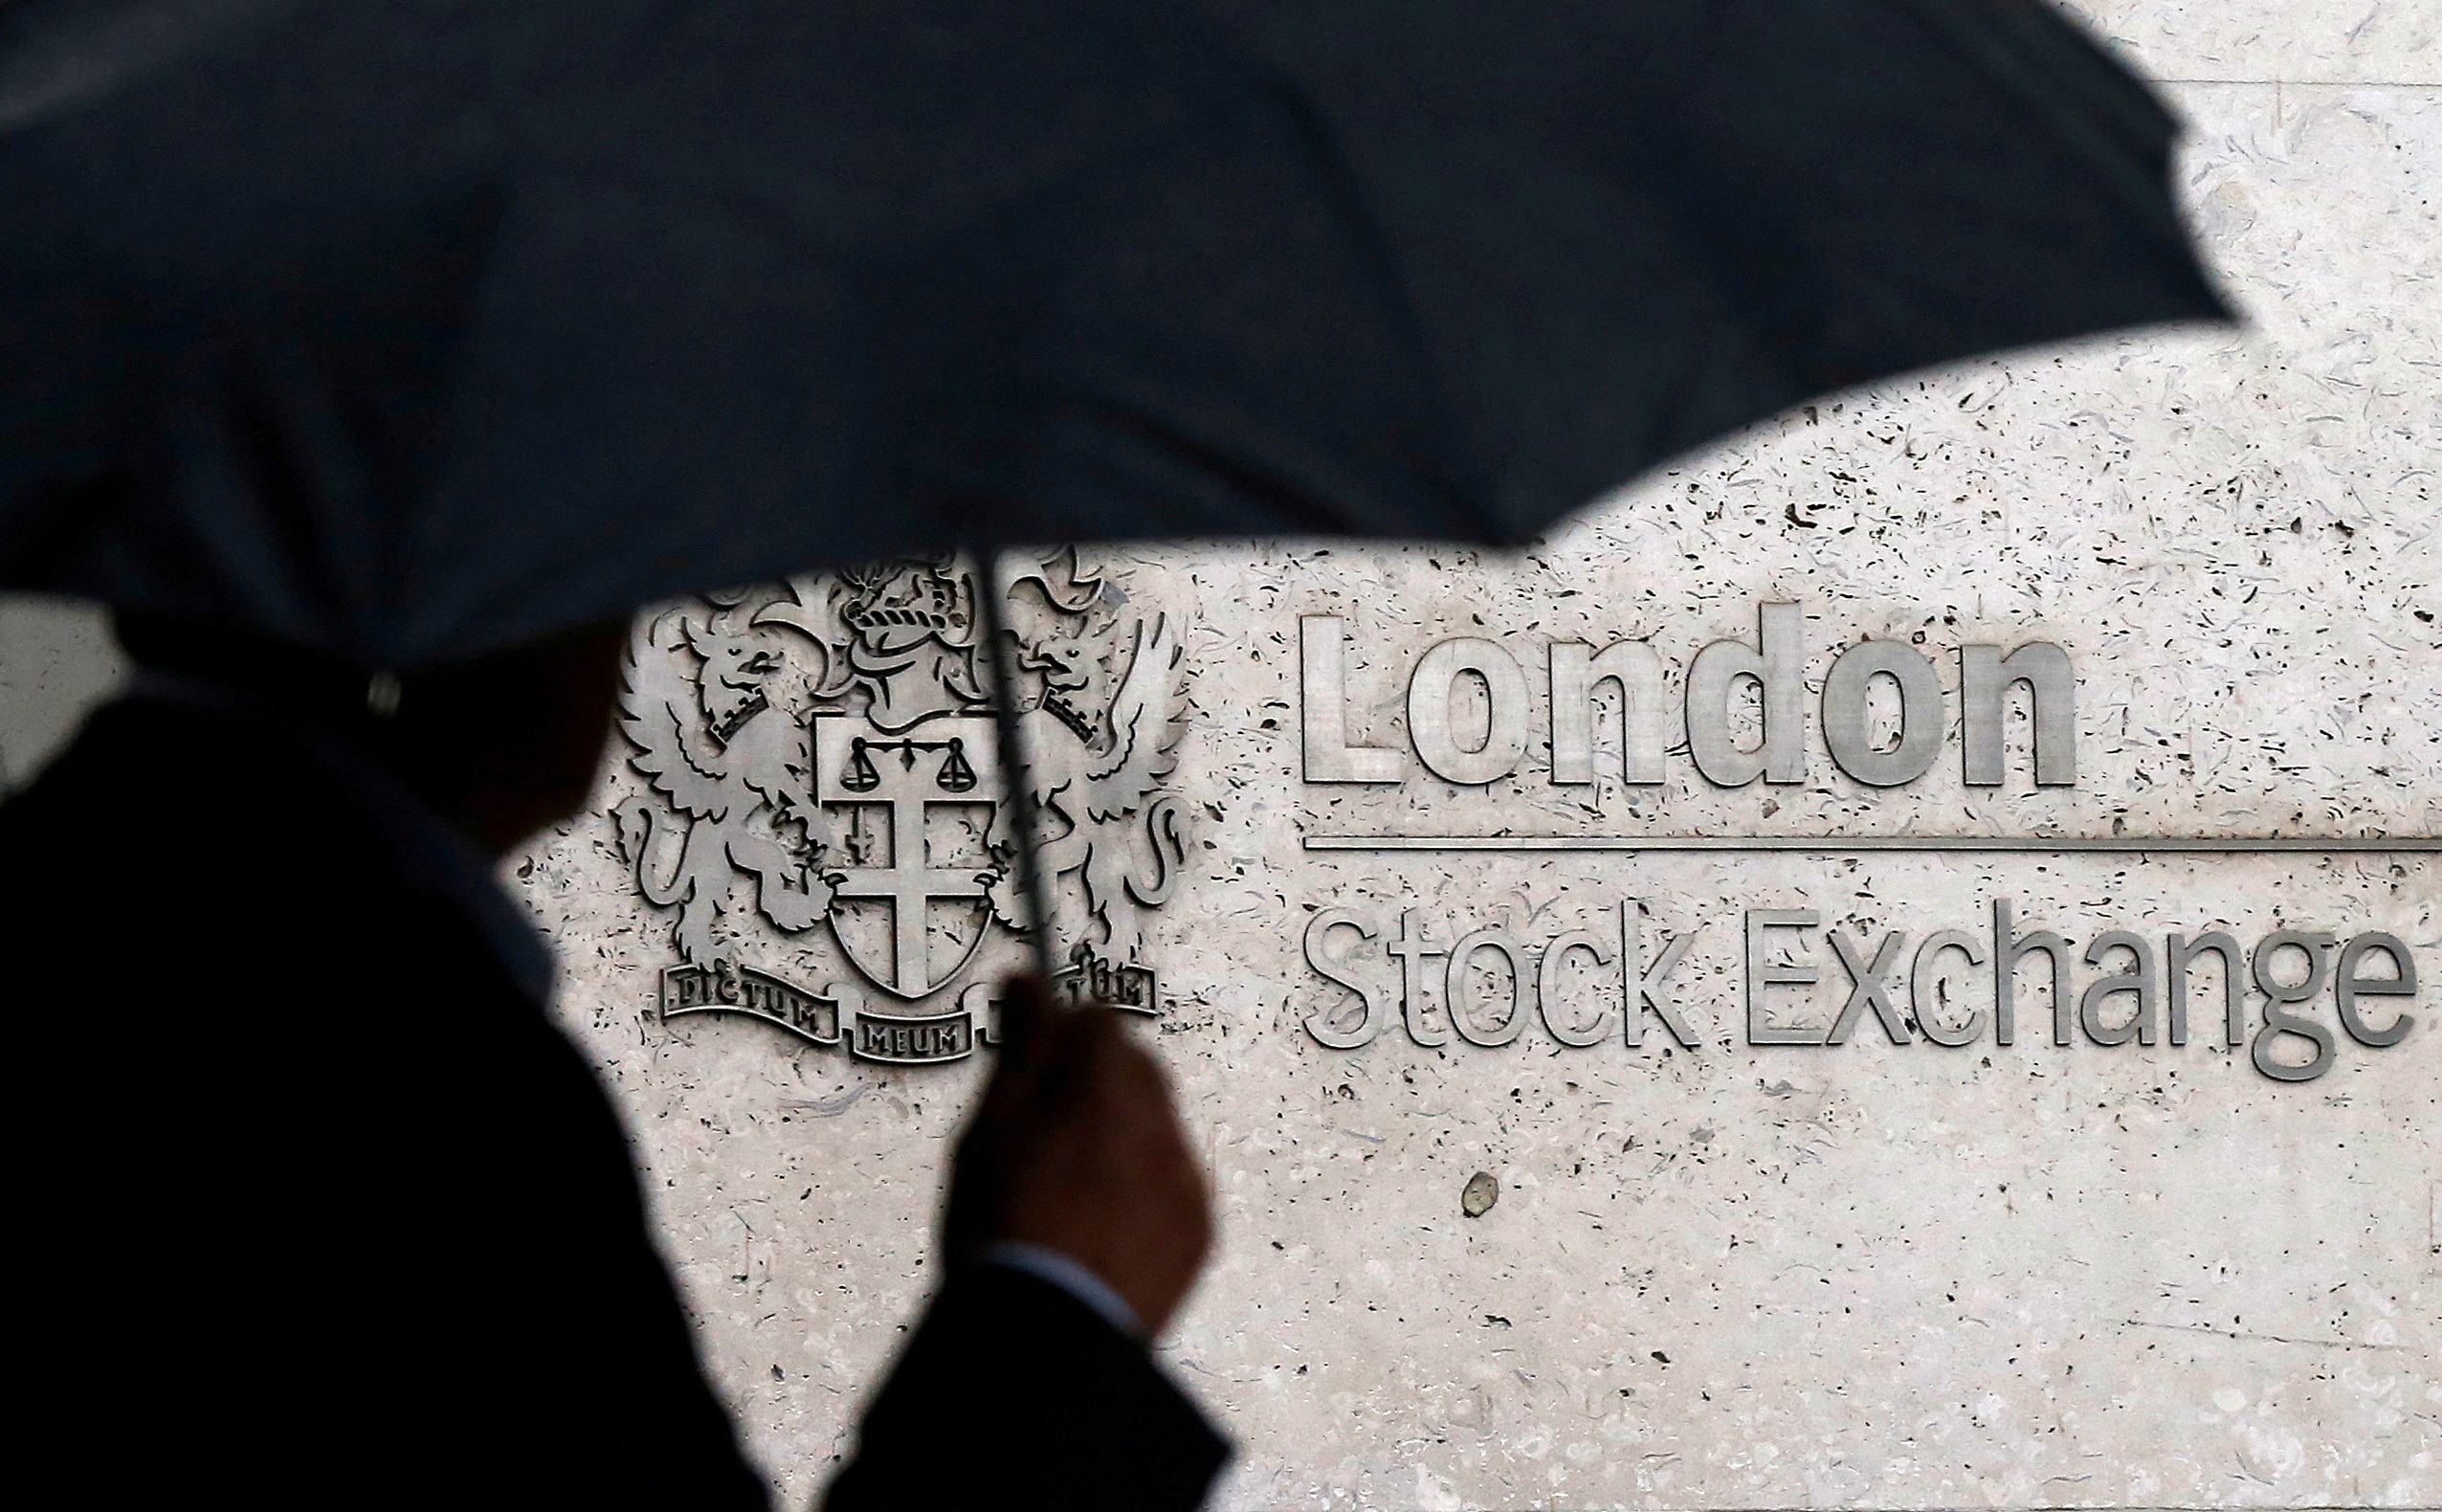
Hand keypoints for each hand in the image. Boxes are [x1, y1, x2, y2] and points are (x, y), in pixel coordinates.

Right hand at [943, 978, 1211, 1338]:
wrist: (1044, 1341)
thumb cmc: (1002, 1233)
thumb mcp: (988, 1129)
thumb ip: (1022, 1048)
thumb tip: (1026, 982)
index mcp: (1105, 1089)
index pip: (1098, 1021)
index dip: (1060, 1034)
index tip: (1034, 1056)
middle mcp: (1159, 1126)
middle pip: (1137, 1068)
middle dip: (1096, 1079)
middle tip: (1045, 1125)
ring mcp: (1186, 1181)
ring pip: (1158, 1125)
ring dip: (1123, 1134)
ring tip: (1069, 1188)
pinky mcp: (1199, 1230)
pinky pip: (1175, 1182)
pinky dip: (1145, 1188)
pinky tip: (1100, 1223)